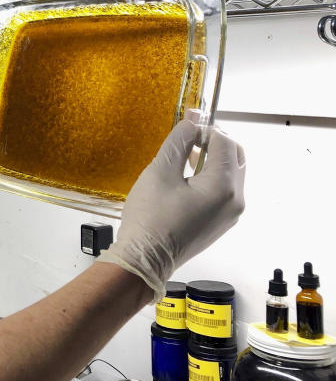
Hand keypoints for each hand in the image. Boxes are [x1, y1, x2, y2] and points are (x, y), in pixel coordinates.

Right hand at [98, 120, 245, 299]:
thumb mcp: (161, 171)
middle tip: (189, 137)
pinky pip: (225, 191)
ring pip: (232, 174)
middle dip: (215, 142)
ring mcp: (231, 214)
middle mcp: (236, 200)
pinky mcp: (221, 222)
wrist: (144, 259)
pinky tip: (187, 178)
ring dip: (213, 159)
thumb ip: (179, 141)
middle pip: (236, 156)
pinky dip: (212, 177)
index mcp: (224, 186)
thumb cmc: (150, 217)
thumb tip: (192, 121)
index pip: (224, 142)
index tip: (184, 128)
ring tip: (185, 155)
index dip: (205, 129)